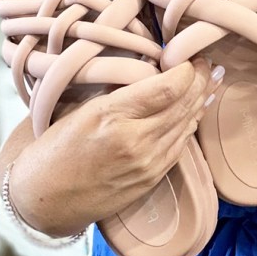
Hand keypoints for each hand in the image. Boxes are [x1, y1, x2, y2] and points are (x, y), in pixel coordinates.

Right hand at [8, 56, 222, 235]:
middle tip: (208, 64)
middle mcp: (134, 141)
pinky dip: (190, 124)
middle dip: (200, 81)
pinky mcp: (151, 179)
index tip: (191, 56)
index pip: (167, 89)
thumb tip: (153, 68)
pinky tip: (195, 110)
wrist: (45, 199)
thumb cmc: (56, 148)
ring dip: (200, 101)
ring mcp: (146, 163)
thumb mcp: (82, 108)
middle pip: (182, 105)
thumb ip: (119, 90)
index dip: (187, 70)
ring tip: (211, 81)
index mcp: (112, 116)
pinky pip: (180, 145)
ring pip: (186, 125)